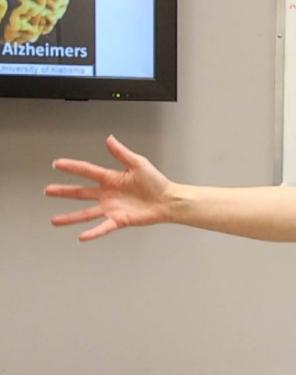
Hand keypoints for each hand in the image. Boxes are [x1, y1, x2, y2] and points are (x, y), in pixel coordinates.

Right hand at [45, 136, 174, 240]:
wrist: (169, 200)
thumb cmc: (156, 182)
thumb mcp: (138, 164)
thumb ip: (122, 153)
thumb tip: (109, 139)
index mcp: (111, 179)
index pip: (87, 171)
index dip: (72, 167)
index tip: (57, 164)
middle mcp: (108, 194)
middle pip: (81, 193)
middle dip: (63, 192)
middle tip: (47, 191)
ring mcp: (112, 208)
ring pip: (86, 213)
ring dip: (70, 217)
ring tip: (55, 221)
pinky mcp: (119, 220)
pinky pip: (103, 227)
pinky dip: (94, 232)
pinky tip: (82, 236)